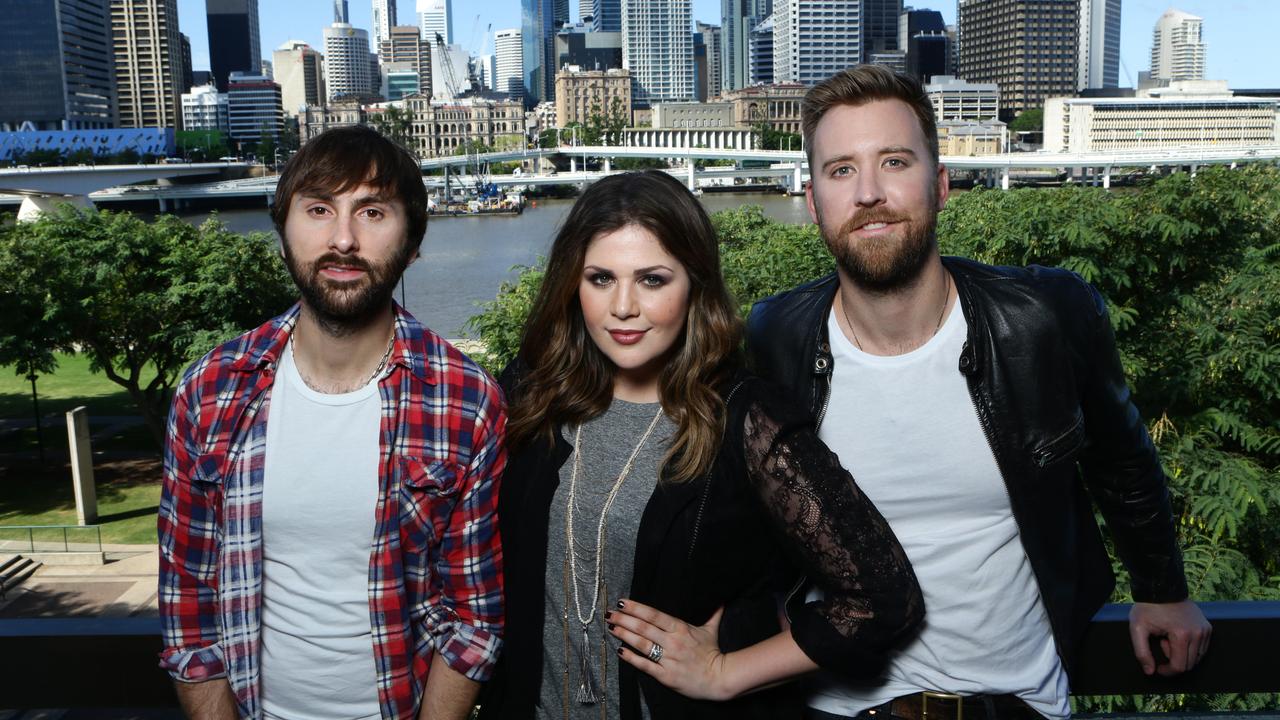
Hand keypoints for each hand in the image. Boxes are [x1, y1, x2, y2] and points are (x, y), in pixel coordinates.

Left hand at [607, 599, 732, 700]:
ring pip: (642, 644)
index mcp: (680, 628)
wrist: (719, 678)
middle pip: (643, 628)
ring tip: (611, 628)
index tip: (622, 602)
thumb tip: (720, 600)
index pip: (654, 615)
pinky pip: (645, 665)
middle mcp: (672, 642)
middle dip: (624, 619)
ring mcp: (668, 659)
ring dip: (624, 635)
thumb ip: (712, 614)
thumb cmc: (712, 653)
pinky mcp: (665, 675)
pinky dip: (631, 658)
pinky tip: (619, 651)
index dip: (636, 608)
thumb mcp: (710, 630)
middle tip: (609, 614)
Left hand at [1129, 600, 1211, 675]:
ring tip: (1168, 638)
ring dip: (1182, 654)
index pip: (1179, 666)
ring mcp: (1205, 629)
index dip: (1167, 671)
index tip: (1158, 668)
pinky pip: (1202, 648)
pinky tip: (1177, 635)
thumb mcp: (1137, 629)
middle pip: (1189, 664)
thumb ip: (1142, 652)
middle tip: (1161, 643)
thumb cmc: (1147, 608)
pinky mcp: (1207, 627)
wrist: (1161, 588)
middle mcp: (1198, 633)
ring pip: (1197, 657)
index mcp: (1182, 635)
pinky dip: (1190, 647)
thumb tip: (1150, 672)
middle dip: (1173, 660)